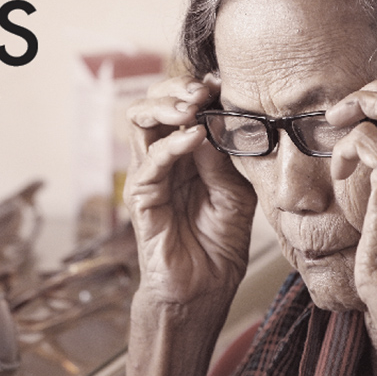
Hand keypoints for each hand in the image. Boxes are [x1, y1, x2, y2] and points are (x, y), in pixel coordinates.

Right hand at [120, 74, 257, 375]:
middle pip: (154, 104)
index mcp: (187, 154)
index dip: (199, 90)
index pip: (182, 107)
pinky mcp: (141, 198)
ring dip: (166, 106)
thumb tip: (218, 116)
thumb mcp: (236, 192)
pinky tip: (195, 137)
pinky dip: (171, 144)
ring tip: (193, 105)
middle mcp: (163, 159)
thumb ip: (225, 157)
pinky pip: (149, 161)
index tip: (223, 83)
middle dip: (177, 90)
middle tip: (202, 91)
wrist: (203, 292)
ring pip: (140, 121)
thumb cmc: (219, 245)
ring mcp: (149, 176)